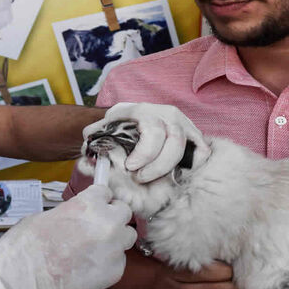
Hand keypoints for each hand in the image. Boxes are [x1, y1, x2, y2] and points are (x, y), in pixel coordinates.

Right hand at [0, 185, 136, 288]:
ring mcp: (114, 248)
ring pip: (127, 237)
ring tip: (95, 249)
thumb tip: (79, 216)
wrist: (22, 277)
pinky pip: (119, 261)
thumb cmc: (27, 245)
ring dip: (116, 239)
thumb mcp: (48, 215)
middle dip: (113, 217)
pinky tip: (89, 267)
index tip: (97, 206)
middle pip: (124, 212)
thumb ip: (73, 212)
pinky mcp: (115, 271)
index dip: (100, 200)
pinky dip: (108, 263)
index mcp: (89, 203)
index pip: (107, 192)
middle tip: (98, 227)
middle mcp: (107, 222)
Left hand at [85, 103, 209, 182]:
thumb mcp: (100, 134)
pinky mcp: (193, 134)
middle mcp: (165, 113)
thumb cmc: (116, 130)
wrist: (129, 122)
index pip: (152, 130)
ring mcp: (182, 123)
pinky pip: (202, 149)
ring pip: (189, 145)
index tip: (131, 168)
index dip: (145, 153)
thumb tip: (86, 163)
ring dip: (171, 167)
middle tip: (141, 178)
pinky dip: (195, 163)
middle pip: (174, 140)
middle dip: (158, 165)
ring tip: (154, 178)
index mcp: (141, 110)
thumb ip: (91, 147)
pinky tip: (178, 174)